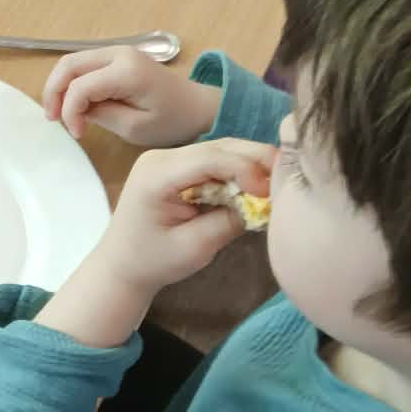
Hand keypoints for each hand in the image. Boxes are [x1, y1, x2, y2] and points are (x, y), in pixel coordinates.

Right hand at [43, 47, 218, 147]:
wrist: (198, 107)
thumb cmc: (172, 121)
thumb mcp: (135, 128)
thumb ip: (100, 115)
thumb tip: (74, 109)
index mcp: (127, 72)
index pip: (81, 86)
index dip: (70, 111)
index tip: (77, 135)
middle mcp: (118, 53)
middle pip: (69, 65)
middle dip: (54, 92)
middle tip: (52, 119)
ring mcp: (117, 51)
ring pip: (72, 62)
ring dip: (60, 86)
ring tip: (59, 112)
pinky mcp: (117, 57)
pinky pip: (84, 65)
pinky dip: (72, 82)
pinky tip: (73, 103)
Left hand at [83, 140, 276, 300]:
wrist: (122, 264)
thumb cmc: (153, 261)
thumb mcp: (195, 247)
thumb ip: (228, 222)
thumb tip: (264, 204)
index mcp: (157, 174)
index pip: (210, 158)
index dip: (246, 169)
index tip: (270, 193)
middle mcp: (161, 157)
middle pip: (219, 147)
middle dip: (256, 161)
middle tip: (288, 181)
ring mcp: (169, 158)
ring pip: (221, 150)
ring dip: (251, 165)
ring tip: (279, 184)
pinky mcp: (178, 167)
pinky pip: (215, 161)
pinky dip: (239, 171)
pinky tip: (259, 187)